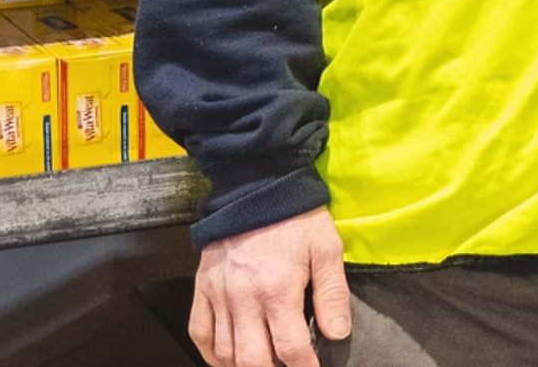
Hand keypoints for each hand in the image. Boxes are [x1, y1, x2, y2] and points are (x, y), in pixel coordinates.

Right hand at [190, 207, 350, 366]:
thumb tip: (338, 333)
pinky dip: (210, 353)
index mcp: (278, 290)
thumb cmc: (295, 218)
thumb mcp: (327, 250)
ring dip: (243, 366)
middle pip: (252, 359)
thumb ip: (333, 294)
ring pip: (224, 352)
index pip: (290, 348)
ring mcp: (219, 296)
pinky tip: (226, 359)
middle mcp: (244, 300)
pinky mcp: (202, 289)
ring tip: (263, 365)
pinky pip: (199, 332)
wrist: (255, 188)